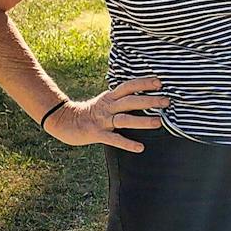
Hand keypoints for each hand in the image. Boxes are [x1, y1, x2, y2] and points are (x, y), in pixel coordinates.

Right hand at [43, 77, 170, 152]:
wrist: (63, 121)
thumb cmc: (91, 112)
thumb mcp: (106, 101)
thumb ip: (122, 99)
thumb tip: (145, 96)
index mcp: (110, 97)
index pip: (128, 86)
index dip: (143, 84)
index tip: (159, 83)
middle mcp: (108, 107)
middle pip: (130, 101)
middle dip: (149, 101)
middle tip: (166, 101)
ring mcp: (102, 120)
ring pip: (124, 119)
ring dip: (142, 121)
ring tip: (158, 123)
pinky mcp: (97, 134)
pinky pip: (114, 139)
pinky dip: (127, 143)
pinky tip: (140, 147)